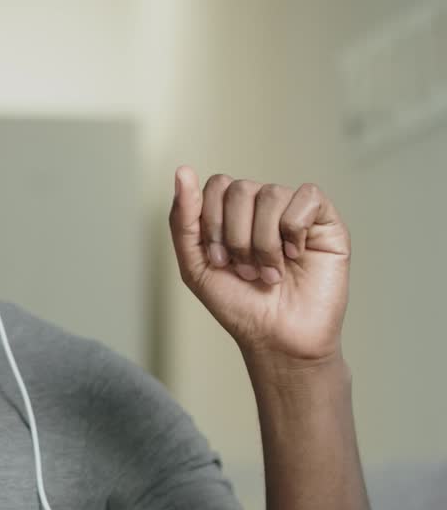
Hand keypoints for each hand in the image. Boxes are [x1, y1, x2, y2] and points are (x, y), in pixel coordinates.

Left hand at [169, 166, 350, 362]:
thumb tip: (183, 172)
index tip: (219, 260)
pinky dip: (293, 231)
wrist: (276, 337)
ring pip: (271, 194)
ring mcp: (294, 212)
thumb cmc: (239, 305)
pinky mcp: (325, 220)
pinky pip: (306, 198)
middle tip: (245, 270)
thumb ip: (183, 219)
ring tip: (269, 271)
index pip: (216, 185)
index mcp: (232, 214)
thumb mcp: (195, 264)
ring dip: (263, 242)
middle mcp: (263, 208)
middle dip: (235, 236)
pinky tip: (295, 256)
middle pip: (240, 189)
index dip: (212, 222)